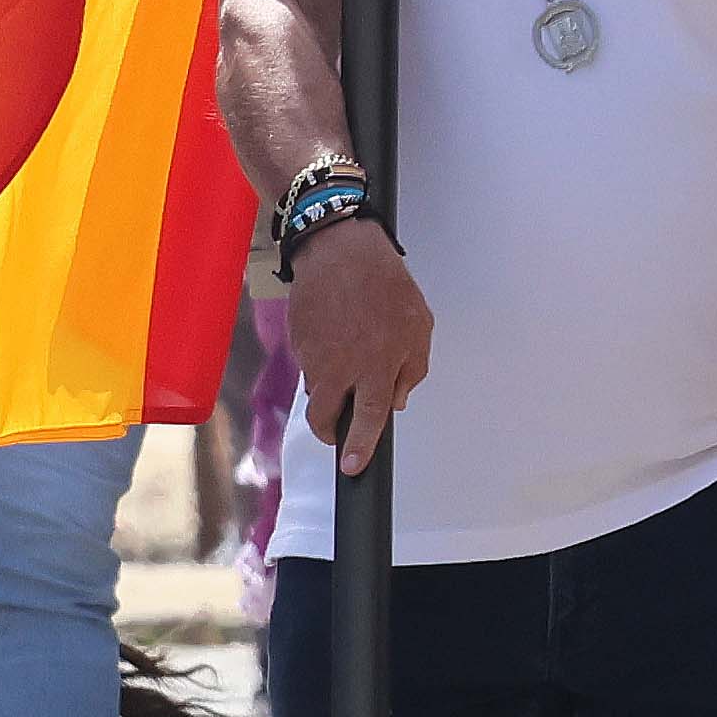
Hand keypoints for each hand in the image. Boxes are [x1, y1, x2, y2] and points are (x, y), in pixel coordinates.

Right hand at [294, 216, 436, 469]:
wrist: (339, 249)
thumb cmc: (385, 284)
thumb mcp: (419, 325)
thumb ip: (413, 369)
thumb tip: (398, 400)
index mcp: (377, 366)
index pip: (368, 420)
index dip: (359, 448)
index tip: (352, 467)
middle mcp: (341, 368)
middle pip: (325, 418)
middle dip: (329, 431)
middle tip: (337, 427)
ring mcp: (314, 356)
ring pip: (317, 389)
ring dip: (330, 383)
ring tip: (348, 349)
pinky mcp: (298, 342)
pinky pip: (309, 362)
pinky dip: (321, 357)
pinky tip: (335, 331)